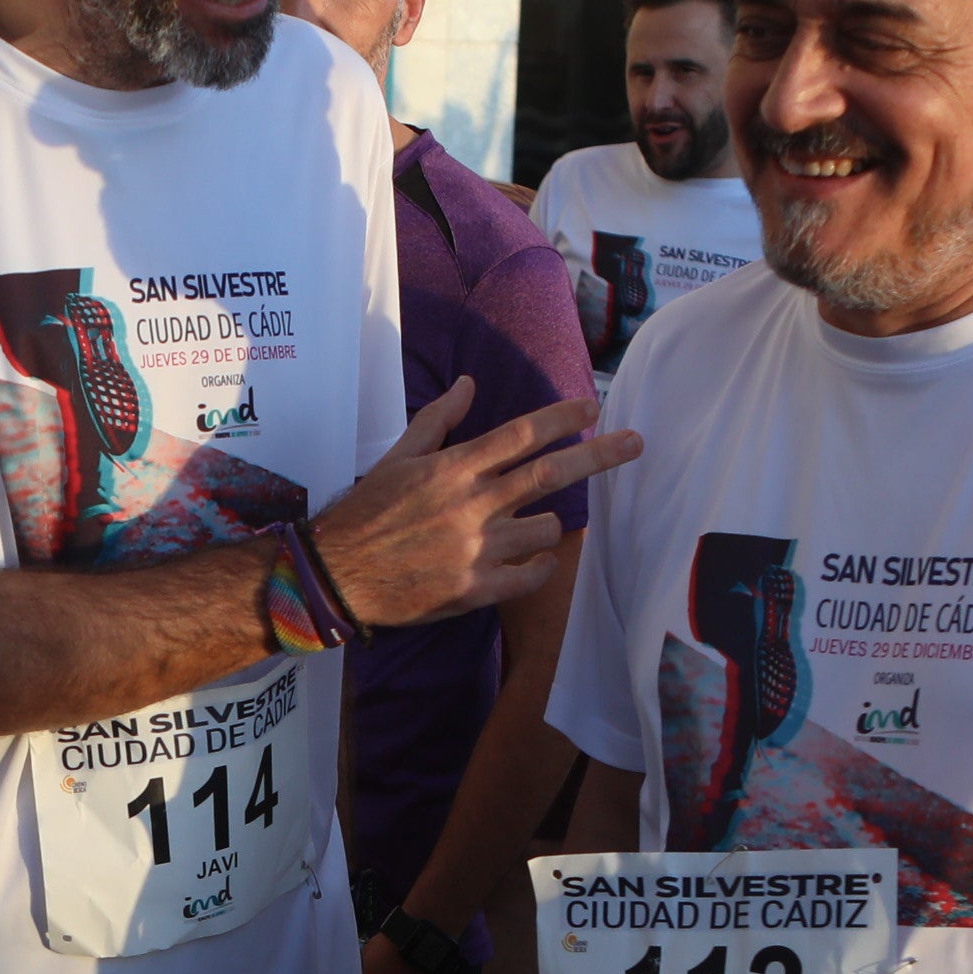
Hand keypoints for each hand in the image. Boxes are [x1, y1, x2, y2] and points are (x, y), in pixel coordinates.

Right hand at [310, 377, 641, 632]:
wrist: (337, 574)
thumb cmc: (367, 512)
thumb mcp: (398, 457)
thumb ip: (438, 420)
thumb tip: (469, 385)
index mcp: (454, 467)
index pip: (521, 434)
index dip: (562, 418)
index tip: (593, 407)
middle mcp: (471, 504)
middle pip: (550, 473)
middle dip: (600, 455)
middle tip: (635, 443)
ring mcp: (476, 548)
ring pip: (545, 528)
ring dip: (550, 524)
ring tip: (536, 527)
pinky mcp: (475, 589)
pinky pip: (531, 575)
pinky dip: (542, 565)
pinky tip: (538, 560)